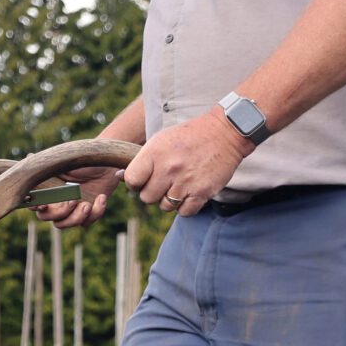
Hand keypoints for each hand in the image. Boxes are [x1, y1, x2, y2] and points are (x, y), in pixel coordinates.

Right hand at [33, 164, 124, 228]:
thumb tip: (29, 156)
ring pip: (65, 224)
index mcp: (47, 190)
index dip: (34, 206)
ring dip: (76, 217)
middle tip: (73, 201)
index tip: (43, 204)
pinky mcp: (87, 214)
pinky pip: (86, 223)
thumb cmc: (84, 160)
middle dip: (60, 212)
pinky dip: (95, 212)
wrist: (107, 163)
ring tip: (87, 205)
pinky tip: (101, 198)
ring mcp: (71, 210)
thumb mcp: (65, 160)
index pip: (33, 203)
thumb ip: (48, 164)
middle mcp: (56, 202)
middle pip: (47, 218)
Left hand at [121, 111, 253, 217]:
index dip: (135, 183)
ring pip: (165, 207)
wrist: (225, 133)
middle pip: (147, 198)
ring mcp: (186, 182)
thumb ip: (142, 160)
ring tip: (178, 185)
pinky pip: (184, 212)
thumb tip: (120, 177)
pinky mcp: (202, 192)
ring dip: (169, 200)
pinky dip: (185, 206)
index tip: (142, 180)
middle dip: (152, 193)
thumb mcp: (161, 140)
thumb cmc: (189, 136)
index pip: (132, 180)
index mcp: (155, 153)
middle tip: (163, 183)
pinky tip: (189, 193)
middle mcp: (169, 168)